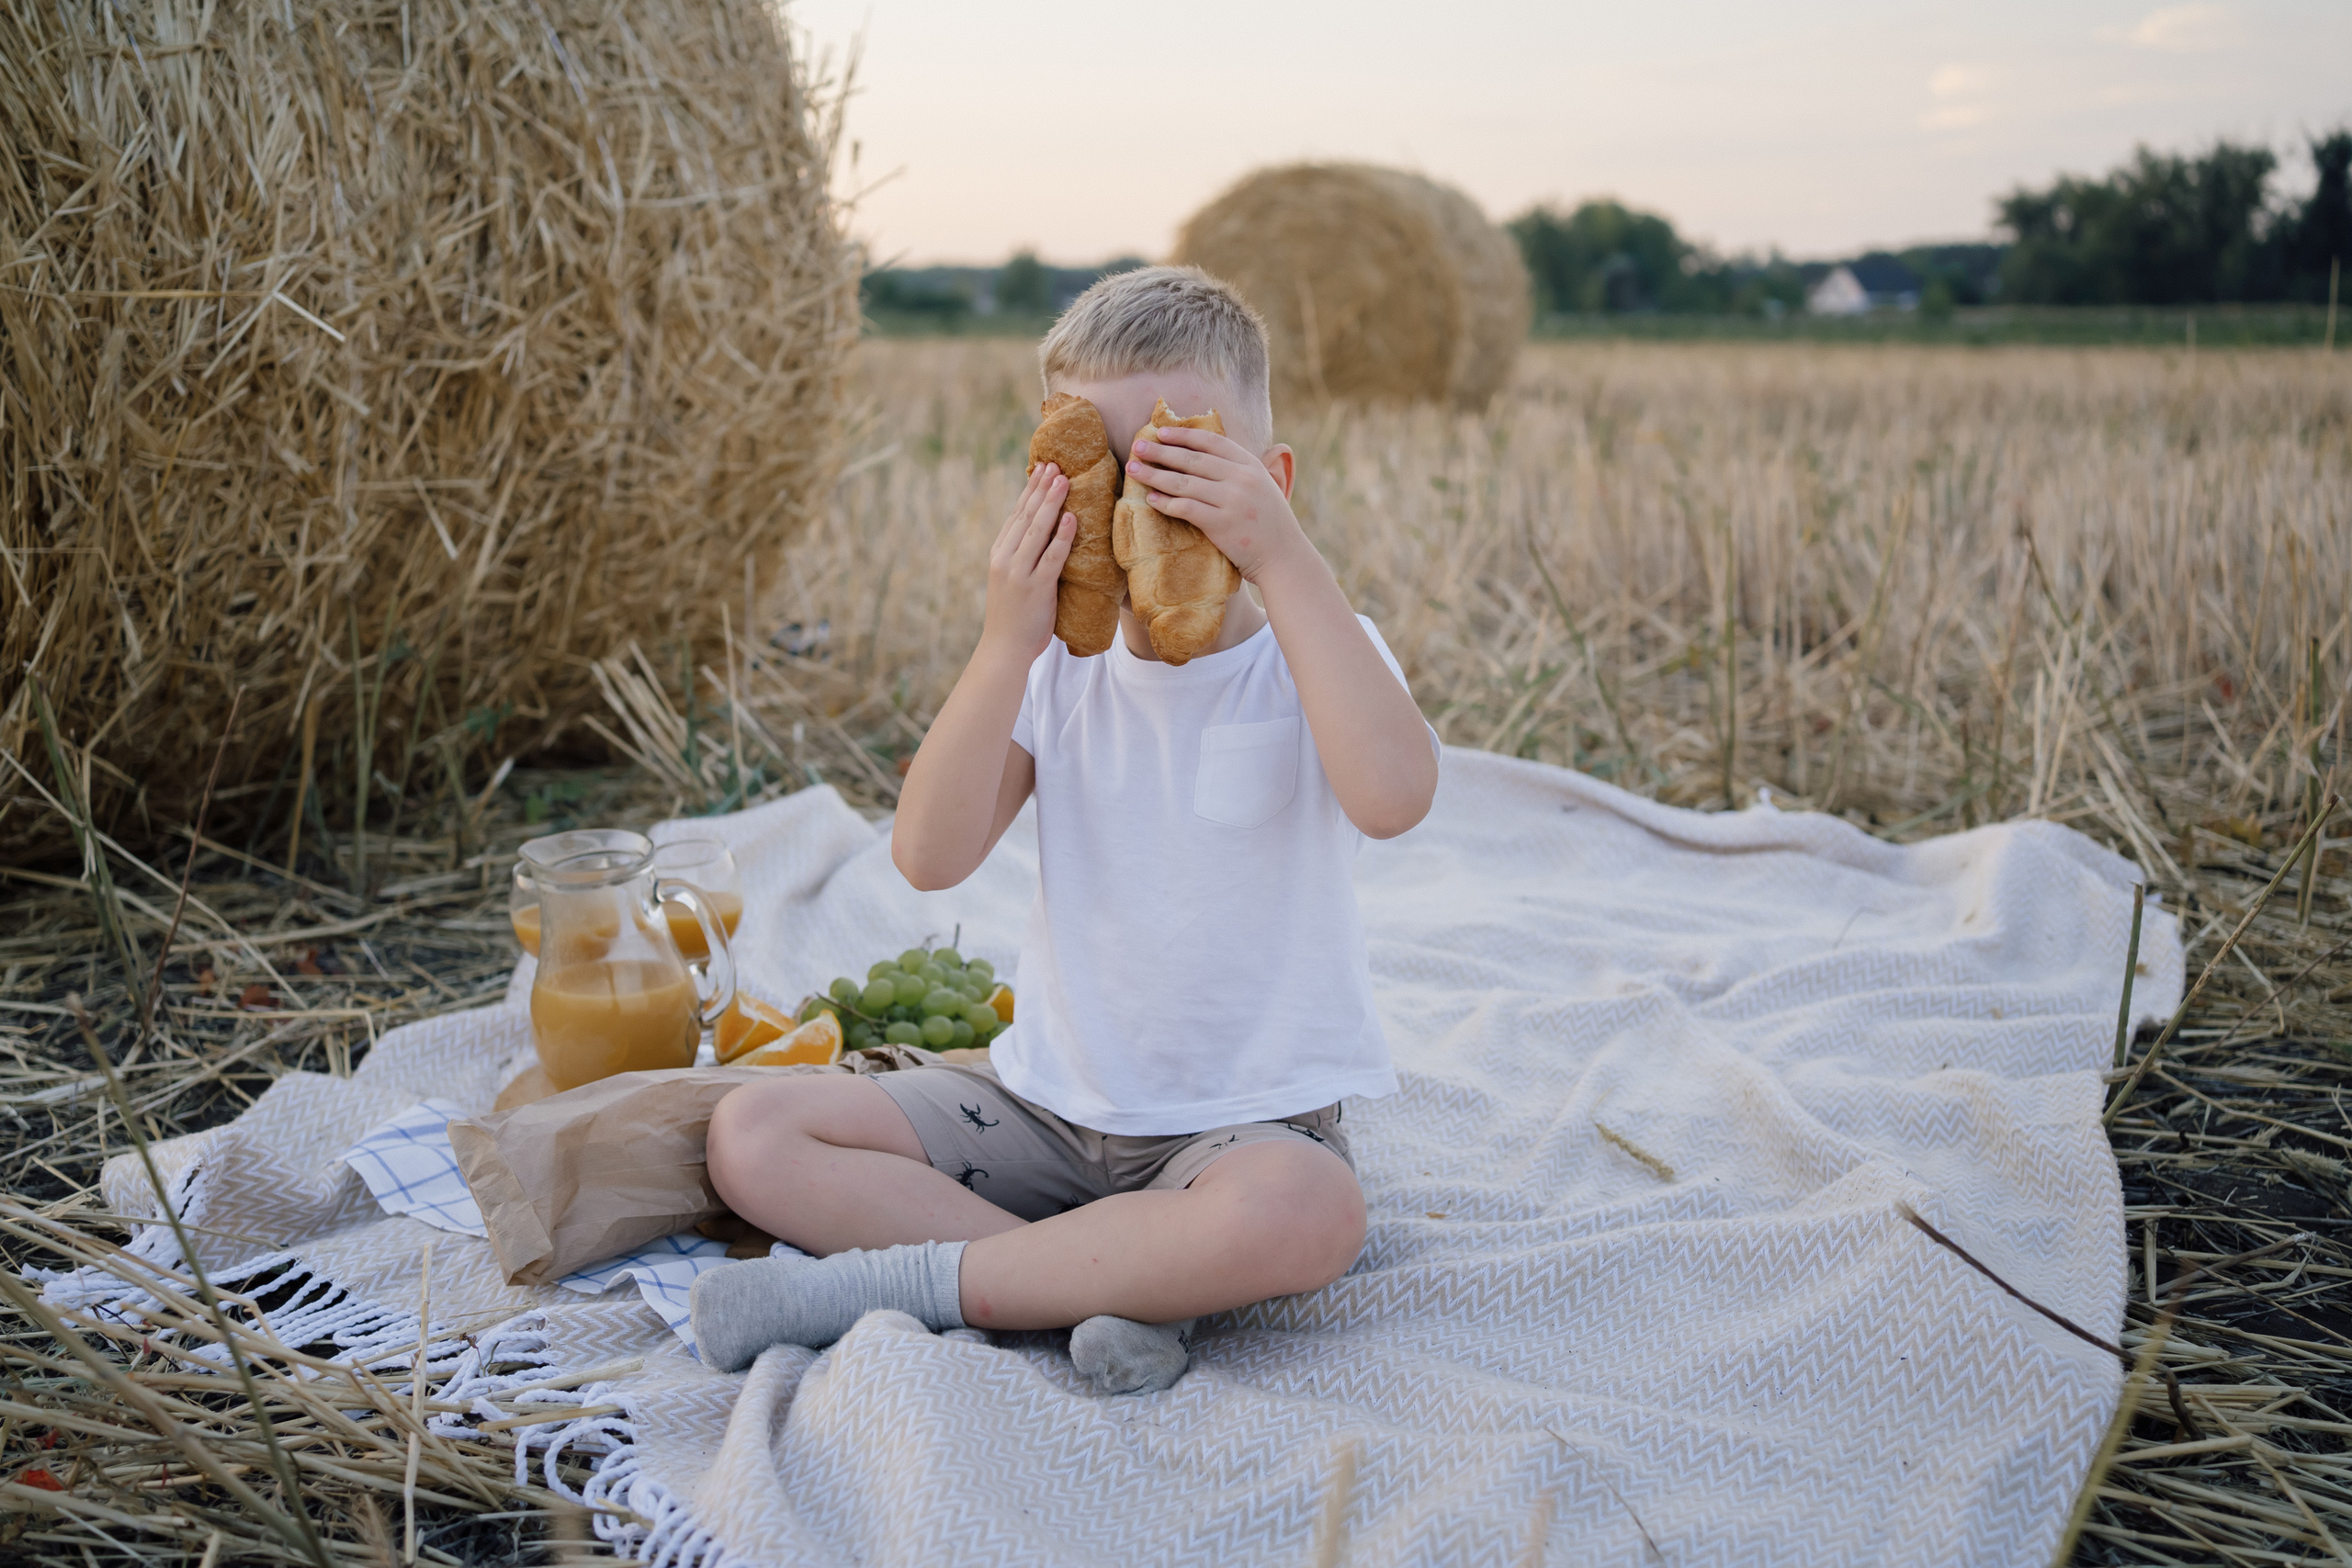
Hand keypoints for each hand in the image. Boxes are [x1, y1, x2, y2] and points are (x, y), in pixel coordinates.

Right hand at [983, 462, 1075, 659]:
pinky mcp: (1035, 588)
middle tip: (1056, 464)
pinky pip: (1052, 557)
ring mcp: (1019, 573)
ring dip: (1052, 502)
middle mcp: (1005, 558)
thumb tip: (1046, 535)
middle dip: (1041, 488)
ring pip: (1037, 530)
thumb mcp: (1011, 580)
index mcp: (999, 553)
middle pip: (1025, 515)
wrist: (1004, 650)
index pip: (1016, 514)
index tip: (1042, 469)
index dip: (1030, 490)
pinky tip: (1071, 518)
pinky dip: (1062, 536)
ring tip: (1064, 480)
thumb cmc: (1014, 617)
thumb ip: (1023, 557)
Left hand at [1125, 427, 1309, 583]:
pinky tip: (1149, 499)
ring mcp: (1232, 501)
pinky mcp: (1221, 524)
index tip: (1161, 431)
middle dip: (1161, 451)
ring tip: (1134, 469)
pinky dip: (1166, 503)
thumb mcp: (1263, 486)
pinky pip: (1186, 508)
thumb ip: (1240, 471)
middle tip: (1138, 446)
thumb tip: (1208, 457)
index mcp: (1251, 465)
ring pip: (1184, 482)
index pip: (1212, 442)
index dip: (1184, 435)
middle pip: (1193, 459)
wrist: (1285, 557)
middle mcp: (1241, 479)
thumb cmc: (1270, 524)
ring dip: (1155, 474)